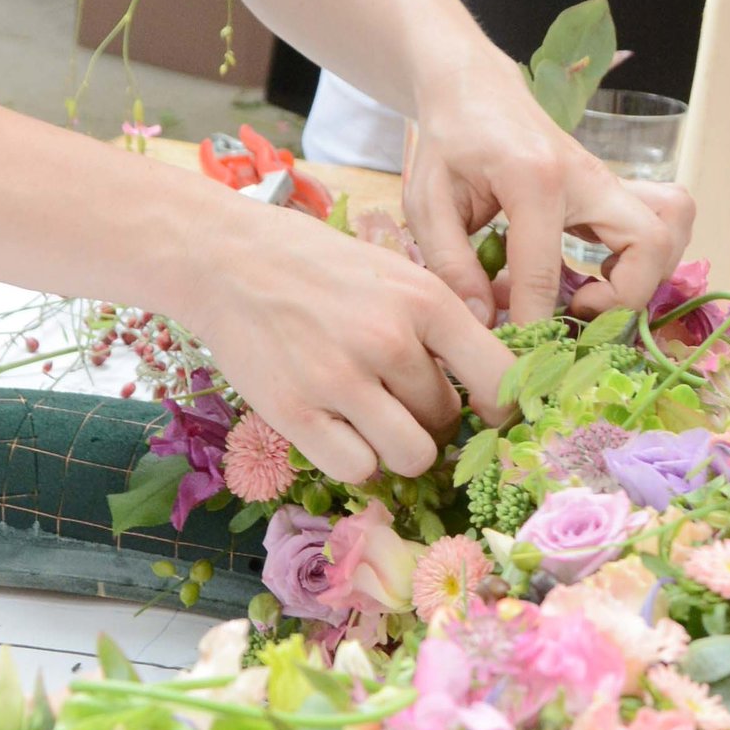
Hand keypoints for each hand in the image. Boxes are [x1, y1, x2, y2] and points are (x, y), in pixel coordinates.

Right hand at [172, 195, 517, 486]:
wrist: (226, 259)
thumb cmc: (317, 266)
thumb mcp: (395, 272)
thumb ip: (442, 323)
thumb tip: (499, 383)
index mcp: (425, 299)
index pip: (500, 379)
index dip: (503, 409)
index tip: (493, 418)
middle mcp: (389, 340)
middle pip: (448, 420)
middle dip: (431, 417)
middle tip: (398, 396)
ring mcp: (341, 379)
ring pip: (412, 455)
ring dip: (399, 445)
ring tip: (373, 417)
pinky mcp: (296, 413)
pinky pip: (359, 469)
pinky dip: (356, 459)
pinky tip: (339, 429)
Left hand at [400, 50, 693, 325]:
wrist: (476, 88)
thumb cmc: (449, 142)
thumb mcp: (428, 200)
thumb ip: (450, 262)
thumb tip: (482, 322)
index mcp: (533, 179)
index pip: (546, 268)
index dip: (535, 320)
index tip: (520, 354)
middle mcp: (587, 177)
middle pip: (651, 243)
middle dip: (624, 298)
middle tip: (577, 313)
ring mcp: (609, 179)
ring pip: (672, 227)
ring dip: (646, 275)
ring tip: (594, 295)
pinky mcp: (616, 187)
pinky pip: (664, 221)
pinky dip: (647, 257)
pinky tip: (600, 274)